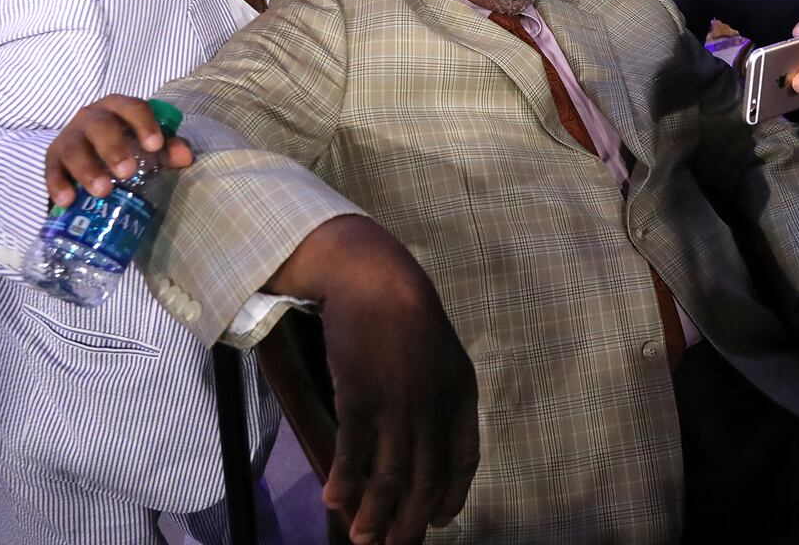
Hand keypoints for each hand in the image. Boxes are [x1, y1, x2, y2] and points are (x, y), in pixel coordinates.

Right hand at [45, 94, 192, 206]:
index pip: (133, 108)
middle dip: (113, 148)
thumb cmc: (126, 144)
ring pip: (73, 148)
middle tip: (127, 172)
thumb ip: (168, 148)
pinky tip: (67, 201)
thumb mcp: (148, 143)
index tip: (155, 146)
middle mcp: (91, 117)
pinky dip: (58, 185)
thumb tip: (185, 157)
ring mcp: (69, 137)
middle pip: (100, 127)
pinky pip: (51, 170)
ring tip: (103, 191)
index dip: (144, 125)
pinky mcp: (52, 159)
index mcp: (119, 108)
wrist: (89, 151)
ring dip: (87, 169)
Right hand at [268, 216, 478, 544]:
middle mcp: (435, 406)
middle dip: (411, 521)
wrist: (375, 279)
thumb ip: (437, 396)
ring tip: (363, 540)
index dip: (452, 495)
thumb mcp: (441, 354)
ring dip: (375, 514)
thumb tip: (422, 439)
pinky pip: (353, 452)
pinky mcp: (361, 396)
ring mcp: (399, 404)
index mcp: (461, 395)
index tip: (439, 519)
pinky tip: (334, 499)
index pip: (464, 460)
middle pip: (427, 479)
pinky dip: (344, 481)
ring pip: (390, 476)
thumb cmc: (404, 314)